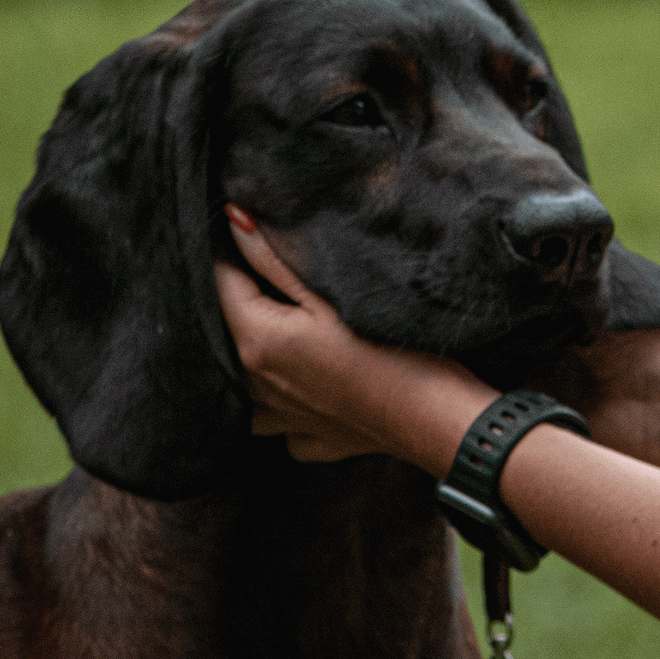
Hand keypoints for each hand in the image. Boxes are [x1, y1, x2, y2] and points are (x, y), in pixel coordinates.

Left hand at [215, 208, 495, 472]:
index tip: (249, 231)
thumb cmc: (394, 351)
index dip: (231, 251)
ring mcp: (283, 418)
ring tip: (289, 335)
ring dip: (258, 360)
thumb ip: (277, 259)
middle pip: (230, 330)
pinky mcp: (312, 438)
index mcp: (259, 340)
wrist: (437, 419)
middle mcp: (258, 384)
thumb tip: (235, 219)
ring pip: (247, 385)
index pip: (222, 282)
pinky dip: (288, 403)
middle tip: (282, 276)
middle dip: (246, 299)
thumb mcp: (332, 293)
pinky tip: (311, 386)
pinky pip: (282, 420)